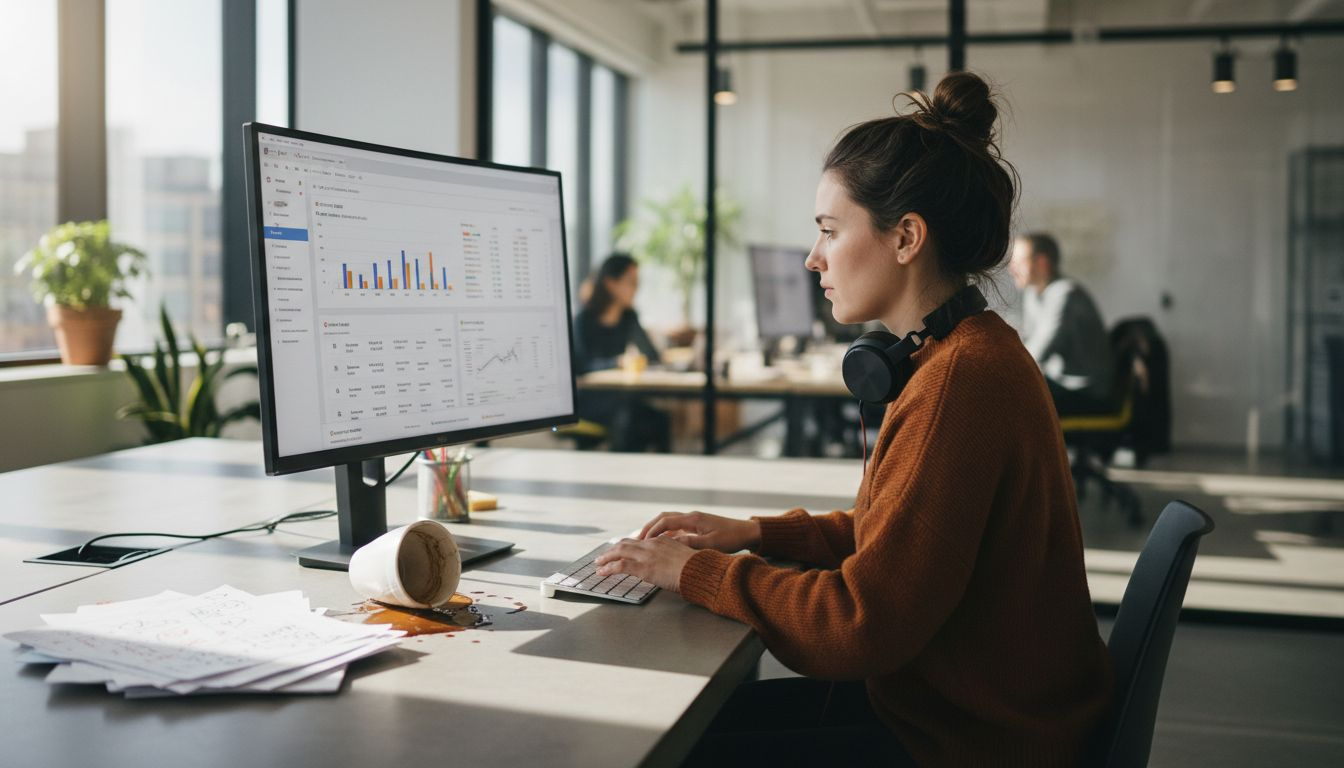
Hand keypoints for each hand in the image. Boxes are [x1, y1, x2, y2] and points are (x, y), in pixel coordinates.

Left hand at [594, 536, 695, 591]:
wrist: (700, 571)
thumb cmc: (697, 569)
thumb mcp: (685, 558)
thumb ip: (674, 558)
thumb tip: (670, 566)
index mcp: (663, 541)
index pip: (640, 541)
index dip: (628, 546)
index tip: (621, 550)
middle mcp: (652, 544)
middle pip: (626, 543)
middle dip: (613, 549)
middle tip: (604, 555)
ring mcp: (647, 555)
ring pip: (619, 551)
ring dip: (606, 557)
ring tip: (598, 563)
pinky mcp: (643, 567)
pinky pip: (620, 566)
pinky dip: (608, 568)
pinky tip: (601, 572)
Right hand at [638, 511, 760, 553]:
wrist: (746, 532)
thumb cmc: (731, 539)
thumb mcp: (711, 544)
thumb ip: (691, 543)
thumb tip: (670, 544)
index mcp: (693, 519)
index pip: (665, 522)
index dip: (652, 531)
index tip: (641, 542)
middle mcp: (691, 516)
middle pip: (663, 518)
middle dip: (648, 528)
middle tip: (636, 540)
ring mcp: (694, 520)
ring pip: (668, 521)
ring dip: (656, 529)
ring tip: (644, 542)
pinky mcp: (697, 525)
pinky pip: (676, 527)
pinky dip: (665, 533)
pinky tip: (661, 543)